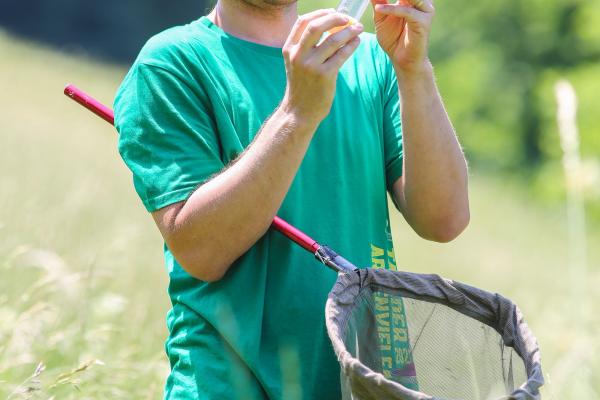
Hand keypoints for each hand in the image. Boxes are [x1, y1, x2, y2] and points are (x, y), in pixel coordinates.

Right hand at [281, 9, 363, 125]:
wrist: (299, 111)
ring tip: (358, 29)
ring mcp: (311, 66)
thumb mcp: (295, 63)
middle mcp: (298, 55)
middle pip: (316, 26)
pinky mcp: (324, 76)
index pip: (303, 22)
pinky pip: (341, 55)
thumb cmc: (302, 85)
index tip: (333, 12)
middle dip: (335, 18)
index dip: (320, 13)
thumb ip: (305, 45)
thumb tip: (328, 25)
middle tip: (348, 18)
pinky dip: (351, 45)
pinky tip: (357, 42)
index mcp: (289, 49)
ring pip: (332, 40)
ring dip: (348, 31)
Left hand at [371, 0, 434, 74]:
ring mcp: (424, 10)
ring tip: (378, 1)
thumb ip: (379, 2)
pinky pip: (407, 11)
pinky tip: (379, 9)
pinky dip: (392, 9)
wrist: (402, 60)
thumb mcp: (381, 18)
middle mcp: (421, 2)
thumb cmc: (393, 39)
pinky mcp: (423, 22)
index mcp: (411, 0)